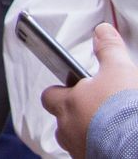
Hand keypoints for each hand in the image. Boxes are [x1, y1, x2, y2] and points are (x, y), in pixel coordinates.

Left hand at [42, 23, 137, 157]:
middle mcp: (67, 129)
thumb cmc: (124, 109)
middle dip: (73, 113)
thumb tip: (102, 31)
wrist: (136, 145)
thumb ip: (108, 50)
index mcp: (67, 104)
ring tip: (109, 126)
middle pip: (61, 120)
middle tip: (95, 107)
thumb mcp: (119, 70)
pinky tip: (114, 142)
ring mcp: (78, 149)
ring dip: (87, 132)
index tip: (74, 87)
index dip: (61, 90)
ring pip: (75, 139)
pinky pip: (89, 153)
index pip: (50, 95)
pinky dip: (99, 147)